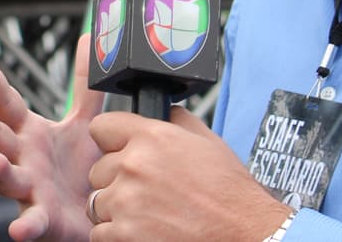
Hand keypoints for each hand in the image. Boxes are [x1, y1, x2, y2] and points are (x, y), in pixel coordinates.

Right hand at [0, 35, 102, 241]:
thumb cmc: (79, 171)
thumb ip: (83, 86)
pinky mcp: (43, 220)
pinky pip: (31, 224)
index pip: (6, 103)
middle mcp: (22, 160)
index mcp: (28, 134)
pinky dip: (24, 227)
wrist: (93, 218)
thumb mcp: (81, 124)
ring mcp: (28, 190)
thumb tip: (89, 40)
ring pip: (5, 179)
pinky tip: (18, 229)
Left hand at [85, 107, 290, 240]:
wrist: (245, 233)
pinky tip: (140, 231)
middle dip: (115, 180)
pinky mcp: (125, 235)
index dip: (110, 141)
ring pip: (96, 202)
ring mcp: (127, 202)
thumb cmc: (229, 192)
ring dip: (114, 209)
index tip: (118, 151)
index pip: (100, 128)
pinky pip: (100, 232)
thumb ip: (175, 121)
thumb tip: (163, 112)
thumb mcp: (206, 140)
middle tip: (143, 191)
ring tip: (144, 213)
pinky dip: (116, 235)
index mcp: (151, 137)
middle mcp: (134, 166)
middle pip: (97, 169)